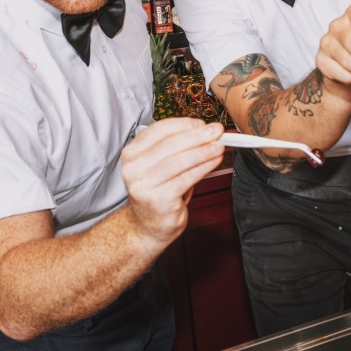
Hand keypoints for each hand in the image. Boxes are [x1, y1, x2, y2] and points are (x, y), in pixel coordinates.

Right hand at [121, 118, 224, 243]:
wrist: (148, 226)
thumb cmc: (159, 192)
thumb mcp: (163, 165)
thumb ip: (179, 148)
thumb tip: (206, 132)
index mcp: (131, 153)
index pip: (158, 131)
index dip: (183, 124)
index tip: (202, 123)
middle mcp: (133, 168)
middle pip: (169, 145)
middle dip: (197, 136)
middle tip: (216, 131)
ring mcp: (143, 185)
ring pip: (179, 161)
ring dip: (203, 151)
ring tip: (219, 146)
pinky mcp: (158, 200)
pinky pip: (186, 179)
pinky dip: (203, 167)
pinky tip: (214, 161)